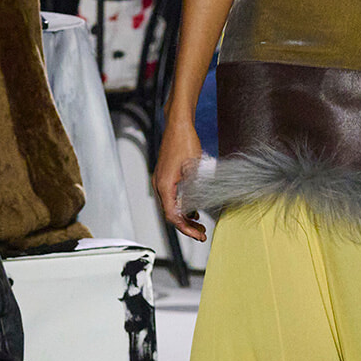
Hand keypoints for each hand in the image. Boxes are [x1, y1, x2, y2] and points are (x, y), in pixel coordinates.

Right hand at [153, 119, 206, 238]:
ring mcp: (161, 180)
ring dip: (185, 217)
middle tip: (201, 233)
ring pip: (171, 206)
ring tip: (198, 225)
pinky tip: (194, 209)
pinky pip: (172, 197)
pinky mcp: (165, 176)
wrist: (178, 125)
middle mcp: (159, 185)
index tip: (198, 235)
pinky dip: (182, 206)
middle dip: (186, 226)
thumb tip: (197, 207)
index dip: (186, 229)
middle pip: (171, 213)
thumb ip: (194, 191)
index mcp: (165, 185)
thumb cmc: (185, 141)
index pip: (172, 216)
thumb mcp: (194, 169)